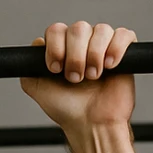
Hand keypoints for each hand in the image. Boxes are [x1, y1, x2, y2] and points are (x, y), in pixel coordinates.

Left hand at [20, 22, 136, 130]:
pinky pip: (123, 35)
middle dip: (75, 56)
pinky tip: (110, 66)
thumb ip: (28, 66)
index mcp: (62, 48)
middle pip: (78, 28)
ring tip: (93, 77)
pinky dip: (116, 48)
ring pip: (101, 30)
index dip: (55, 48)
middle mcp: (82, 44)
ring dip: (94, 55)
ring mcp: (103, 46)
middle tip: (75, 79)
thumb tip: (37, 42)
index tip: (55, 69)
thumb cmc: (67, 109)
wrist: (91, 124)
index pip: (56, 30)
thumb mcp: (36, 88)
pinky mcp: (124, 52)